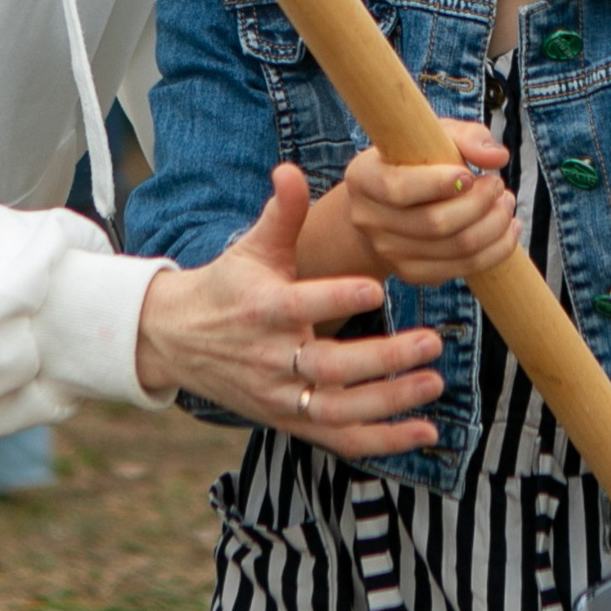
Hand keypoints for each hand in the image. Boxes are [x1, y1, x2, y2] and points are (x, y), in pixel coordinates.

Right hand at [135, 166, 447, 460]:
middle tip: (431, 342)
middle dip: (382, 359)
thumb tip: (290, 169)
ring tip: (434, 384)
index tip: (377, 285)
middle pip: (328, 367)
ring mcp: (280, 395)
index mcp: (262, 308)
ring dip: (389, 403)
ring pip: (337, 409)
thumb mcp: (251, 248)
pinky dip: (382, 442)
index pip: (300, 306)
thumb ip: (281, 213)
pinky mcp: (289, 420)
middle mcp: (271, 358)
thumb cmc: (228, 287)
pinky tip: (424, 431)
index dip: (338, 297)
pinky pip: (339, 439)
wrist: (177, 341)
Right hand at [330, 119, 515, 285]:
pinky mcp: (412, 274)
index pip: (397, 189)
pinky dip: (495, 250)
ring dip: (494, 226)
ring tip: (506, 204)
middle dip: (480, 204)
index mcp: (363, 178)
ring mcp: (389, 252)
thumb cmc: (414, 161)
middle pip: (434, 223)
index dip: (439, 184)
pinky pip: (463, 269)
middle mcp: (368, 219)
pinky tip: (506, 230)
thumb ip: (466, 137)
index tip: (471, 175)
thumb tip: (497, 157)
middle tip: (498, 186)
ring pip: (456, 248)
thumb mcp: (432, 136)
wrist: (388, 205)